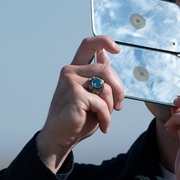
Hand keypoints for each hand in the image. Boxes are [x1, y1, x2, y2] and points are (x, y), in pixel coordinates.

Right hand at [36, 36, 125, 171]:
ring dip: (111, 105)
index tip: (118, 50)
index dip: (105, 41)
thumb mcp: (93, 96)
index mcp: (75, 69)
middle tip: (119, 105)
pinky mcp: (75, 94)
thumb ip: (99, 78)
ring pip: (106, 86)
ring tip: (106, 118)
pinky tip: (103, 126)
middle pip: (106, 69)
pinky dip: (106, 117)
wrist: (60, 137)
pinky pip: (101, 103)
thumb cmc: (78, 118)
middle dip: (119, 88)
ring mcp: (71, 81)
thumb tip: (108, 58)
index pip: (89, 44)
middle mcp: (71, 71)